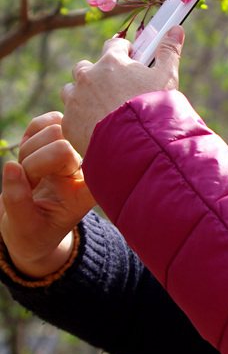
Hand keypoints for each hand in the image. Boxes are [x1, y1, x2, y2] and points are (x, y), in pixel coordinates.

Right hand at [0, 112, 95, 276]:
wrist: (34, 229)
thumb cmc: (33, 232)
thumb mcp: (24, 227)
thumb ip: (17, 200)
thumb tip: (12, 167)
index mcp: (88, 191)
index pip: (75, 157)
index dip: (56, 158)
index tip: (39, 176)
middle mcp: (89, 167)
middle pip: (61, 141)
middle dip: (33, 160)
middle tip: (30, 181)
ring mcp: (77, 151)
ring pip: (52, 128)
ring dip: (31, 149)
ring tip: (30, 174)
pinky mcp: (63, 140)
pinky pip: (46, 121)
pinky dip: (31, 135)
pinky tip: (29, 156)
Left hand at [61, 26, 183, 155]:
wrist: (136, 144)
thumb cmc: (154, 108)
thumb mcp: (167, 78)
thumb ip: (169, 52)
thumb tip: (176, 29)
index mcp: (112, 62)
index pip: (113, 45)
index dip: (123, 52)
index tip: (130, 59)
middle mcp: (88, 76)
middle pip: (86, 67)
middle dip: (97, 74)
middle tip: (115, 88)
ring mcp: (75, 99)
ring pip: (72, 90)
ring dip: (83, 95)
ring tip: (102, 109)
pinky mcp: (69, 122)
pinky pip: (71, 115)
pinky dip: (81, 118)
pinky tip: (97, 127)